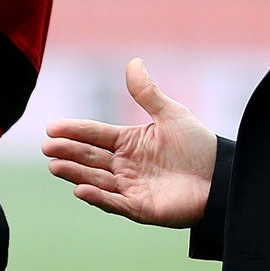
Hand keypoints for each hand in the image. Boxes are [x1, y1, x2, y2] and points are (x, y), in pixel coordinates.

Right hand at [43, 59, 217, 227]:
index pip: (95, 135)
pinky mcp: (140, 208)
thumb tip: (133, 62)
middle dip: (68, 152)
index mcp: (129, 142)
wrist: (222, 177)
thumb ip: (147, 93)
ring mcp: (130, 188)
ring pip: (96, 180)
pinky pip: (114, 203)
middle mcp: (125, 165)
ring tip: (56, 165)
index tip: (52, 127)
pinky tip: (80, 189)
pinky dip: (97, 197)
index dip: (74, 130)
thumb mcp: (171, 114)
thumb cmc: (198, 145)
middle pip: (90, 157)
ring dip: (76, 173)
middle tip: (47, 147)